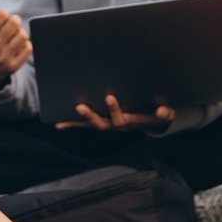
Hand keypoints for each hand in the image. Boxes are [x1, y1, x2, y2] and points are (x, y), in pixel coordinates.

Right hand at [0, 8, 30, 85]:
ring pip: (23, 35)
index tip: (2, 18)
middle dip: (15, 21)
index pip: (2, 15)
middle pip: (14, 23)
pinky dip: (25, 45)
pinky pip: (28, 48)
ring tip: (15, 36)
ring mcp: (4, 58)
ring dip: (21, 33)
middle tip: (13, 23)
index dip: (4, 15)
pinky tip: (18, 46)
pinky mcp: (14, 66)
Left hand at [55, 95, 173, 131]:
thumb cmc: (157, 112)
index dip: (114, 109)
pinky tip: (58, 124)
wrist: (152, 118)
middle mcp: (117, 124)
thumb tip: (163, 110)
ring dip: (80, 119)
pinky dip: (71, 124)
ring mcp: (108, 123)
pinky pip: (83, 125)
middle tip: (80, 106)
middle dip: (91, 116)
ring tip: (69, 109)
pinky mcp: (100, 121)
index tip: (109, 97)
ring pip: (92, 123)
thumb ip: (164, 113)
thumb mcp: (163, 113)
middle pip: (102, 123)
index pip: (121, 118)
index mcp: (131, 121)